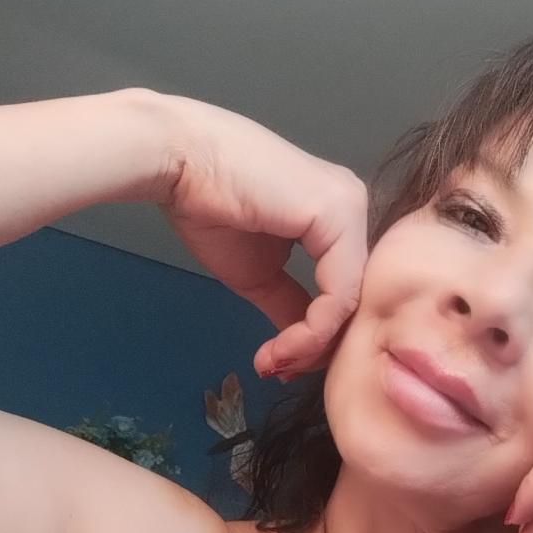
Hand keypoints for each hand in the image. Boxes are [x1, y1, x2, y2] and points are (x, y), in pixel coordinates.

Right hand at [160, 94, 367, 375]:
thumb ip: (290, 306)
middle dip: (317, 346)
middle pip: (354, 295)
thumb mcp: (259, 274)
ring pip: (350, 300)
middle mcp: (353, 207)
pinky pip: (339, 293)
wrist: (178, 162)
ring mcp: (350, 207)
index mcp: (337, 217)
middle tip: (280, 369)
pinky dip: (312, 331)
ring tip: (276, 362)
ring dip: (312, 345)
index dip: (317, 337)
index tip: (278, 364)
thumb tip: (303, 350)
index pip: (345, 288)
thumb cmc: (209, 206)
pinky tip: (282, 348)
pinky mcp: (339, 214)